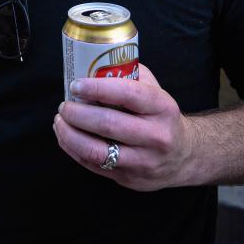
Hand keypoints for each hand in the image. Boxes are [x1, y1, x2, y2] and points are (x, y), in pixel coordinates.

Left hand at [53, 63, 195, 190]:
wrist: (184, 157)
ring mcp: (143, 161)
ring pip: (96, 151)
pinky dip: (73, 149)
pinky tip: (66, 137)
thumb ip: (128, 74)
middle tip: (64, 105)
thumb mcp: (155, 90)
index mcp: (162, 107)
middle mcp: (155, 136)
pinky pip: (93, 165)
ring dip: (69, 135)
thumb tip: (92, 64)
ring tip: (59, 121)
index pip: (127, 94)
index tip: (75, 85)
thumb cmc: (160, 116)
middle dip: (77, 113)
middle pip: (107, 124)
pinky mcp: (129, 178)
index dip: (96, 88)